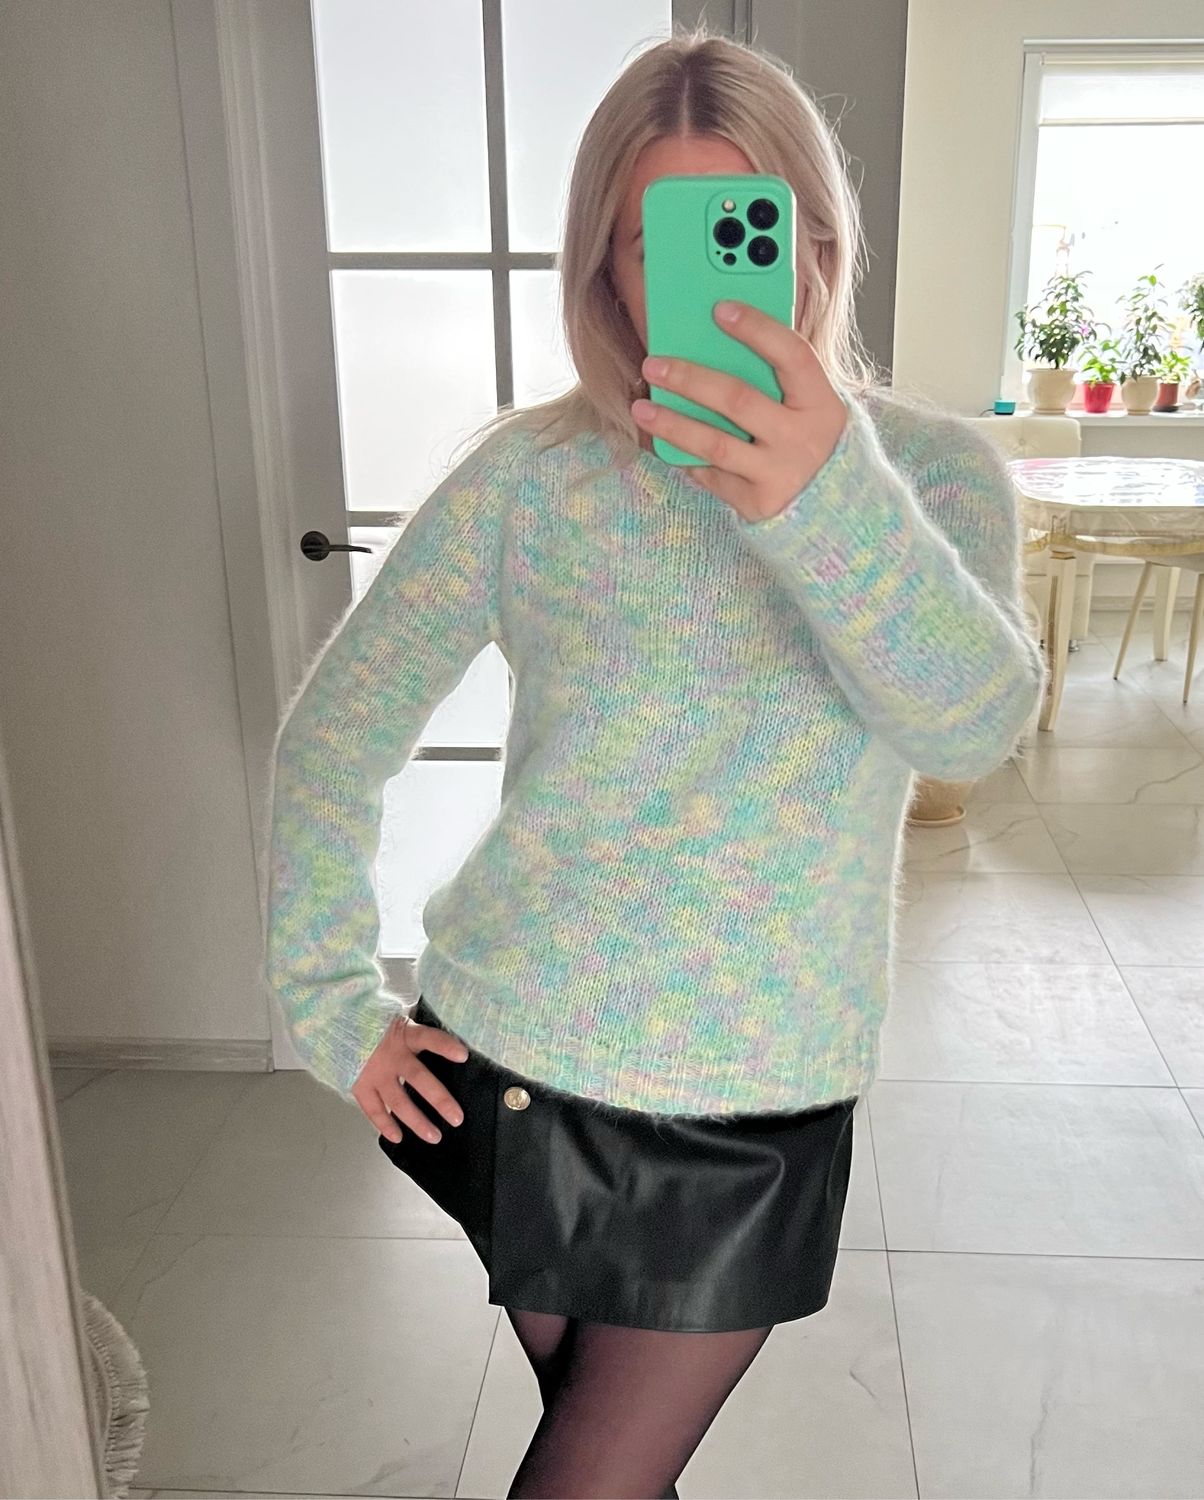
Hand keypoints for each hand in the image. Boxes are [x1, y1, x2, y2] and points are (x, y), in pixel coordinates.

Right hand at [352, 1011, 468, 1144]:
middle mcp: (390, 1055)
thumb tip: (452, 1048)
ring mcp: (374, 1072)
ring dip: (417, 1121)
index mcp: (404, 1034)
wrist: (340, 1023)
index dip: (445, 1046)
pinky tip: (398, 1138)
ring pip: (398, 1101)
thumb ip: (419, 1033)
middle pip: (418, 1078)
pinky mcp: (359, 1084)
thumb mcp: (400, 1020)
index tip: (463, 1055)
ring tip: (434, 1137)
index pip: (428, 1038)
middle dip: (439, 1099)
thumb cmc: (378, 1025)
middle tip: (457, 1118)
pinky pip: (373, 1109)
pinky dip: (385, 1125)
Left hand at [631, 299, 849, 522]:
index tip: (720, 309)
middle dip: (690, 379)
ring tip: (642, 408)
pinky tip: (663, 441)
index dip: (758, 329)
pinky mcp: (757, 502)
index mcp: (821, 403)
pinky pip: (711, 475)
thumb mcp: (808, 406)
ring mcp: (780, 474)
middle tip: (653, 364)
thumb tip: (716, 340)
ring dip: (672, 423)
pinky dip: (685, 456)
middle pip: (739, 399)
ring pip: (715, 443)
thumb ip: (776, 378)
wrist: (832, 506)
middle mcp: (803, 439)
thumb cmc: (807, 440)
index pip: (792, 356)